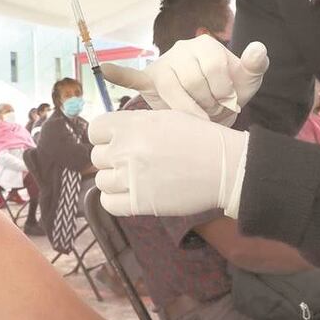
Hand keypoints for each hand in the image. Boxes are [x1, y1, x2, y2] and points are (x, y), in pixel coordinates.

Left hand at [89, 110, 248, 217]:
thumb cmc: (199, 138)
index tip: (116, 141)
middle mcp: (126, 149)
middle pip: (97, 157)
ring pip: (101, 180)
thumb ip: (135, 123)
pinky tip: (131, 194)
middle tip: (134, 161)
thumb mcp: (165, 117)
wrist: (224, 166)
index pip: (95, 130)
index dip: (104, 136)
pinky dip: (116, 199)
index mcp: (131, 125)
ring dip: (115, 180)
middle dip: (112, 158)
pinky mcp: (139, 203)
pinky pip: (108, 203)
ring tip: (136, 178)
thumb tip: (113, 134)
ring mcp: (130, 177)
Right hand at [101, 35, 268, 125]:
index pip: (215, 69)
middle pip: (194, 82)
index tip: (229, 102)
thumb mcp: (249, 78)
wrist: (212, 103)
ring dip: (186, 108)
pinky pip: (132, 77)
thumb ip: (256, 63)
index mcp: (205, 44)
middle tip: (211, 111)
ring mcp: (163, 65)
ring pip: (172, 90)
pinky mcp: (149, 80)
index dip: (226, 92)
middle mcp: (181, 50)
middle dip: (207, 103)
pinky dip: (119, 73)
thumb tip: (259, 48)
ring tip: (195, 115)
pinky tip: (104, 68)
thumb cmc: (231, 90)